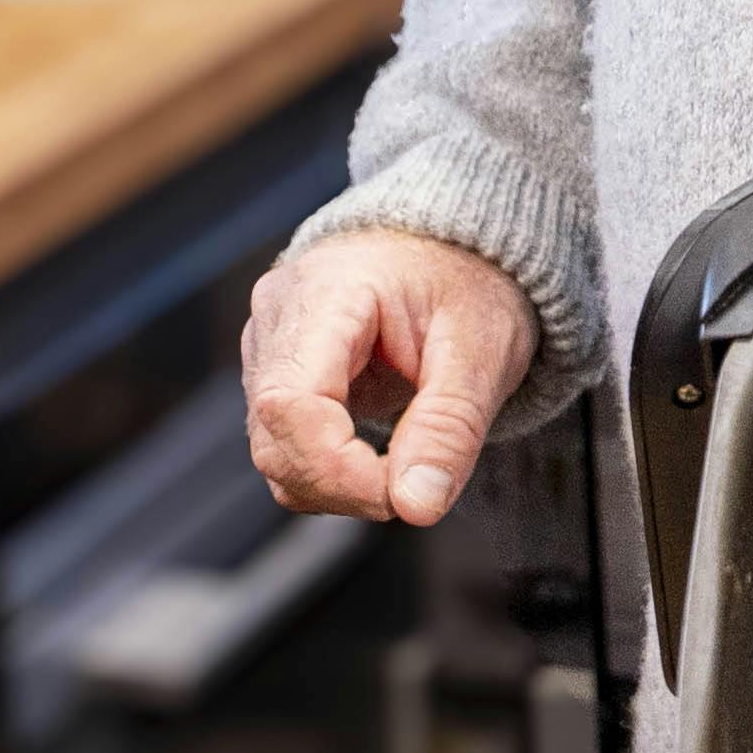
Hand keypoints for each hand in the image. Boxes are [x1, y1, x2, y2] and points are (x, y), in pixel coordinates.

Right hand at [244, 226, 537, 528]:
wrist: (455, 247)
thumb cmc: (469, 280)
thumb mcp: (484, 349)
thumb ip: (450, 426)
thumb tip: (417, 505)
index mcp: (325, 291)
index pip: (289, 402)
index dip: (335, 469)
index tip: (400, 496)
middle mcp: (278, 316)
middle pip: (273, 437)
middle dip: (343, 486)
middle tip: (417, 487)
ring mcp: (268, 346)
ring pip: (273, 452)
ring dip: (337, 486)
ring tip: (406, 463)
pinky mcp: (275, 374)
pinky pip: (284, 446)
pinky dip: (331, 473)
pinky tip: (377, 458)